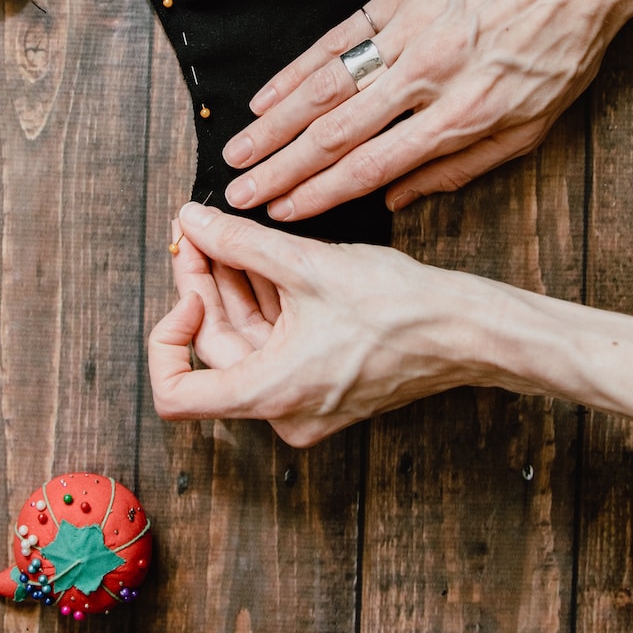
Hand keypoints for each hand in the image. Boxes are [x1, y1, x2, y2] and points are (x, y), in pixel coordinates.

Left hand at [148, 204, 504, 445]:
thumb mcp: (308, 266)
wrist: (466, 330)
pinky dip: (265, 302)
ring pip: (246, 341)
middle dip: (203, 285)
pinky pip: (276, 343)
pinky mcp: (322, 382)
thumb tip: (191, 222)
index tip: (186, 290)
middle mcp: (284, 410)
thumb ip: (239, 243)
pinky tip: (259, 257)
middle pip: (215, 349)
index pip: (176, 394)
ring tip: (225, 233)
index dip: (165, 337)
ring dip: (233, 287)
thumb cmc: (402, 308)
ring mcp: (304, 400)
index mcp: (272, 394)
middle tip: (196, 231)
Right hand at [219, 0, 632, 222]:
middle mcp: (428, 75)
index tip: (283, 214)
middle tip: (239, 193)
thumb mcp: (530, 129)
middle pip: (337, 131)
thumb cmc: (561, 53)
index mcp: (462, 115)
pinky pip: (338, 36)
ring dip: (275, 123)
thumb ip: (459, 169)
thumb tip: (395, 202)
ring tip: (239, 151)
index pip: (373, 166)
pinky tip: (268, 95)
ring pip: (327, 84)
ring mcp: (410, 31)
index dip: (320, 195)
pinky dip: (298, 69)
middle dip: (281, 169)